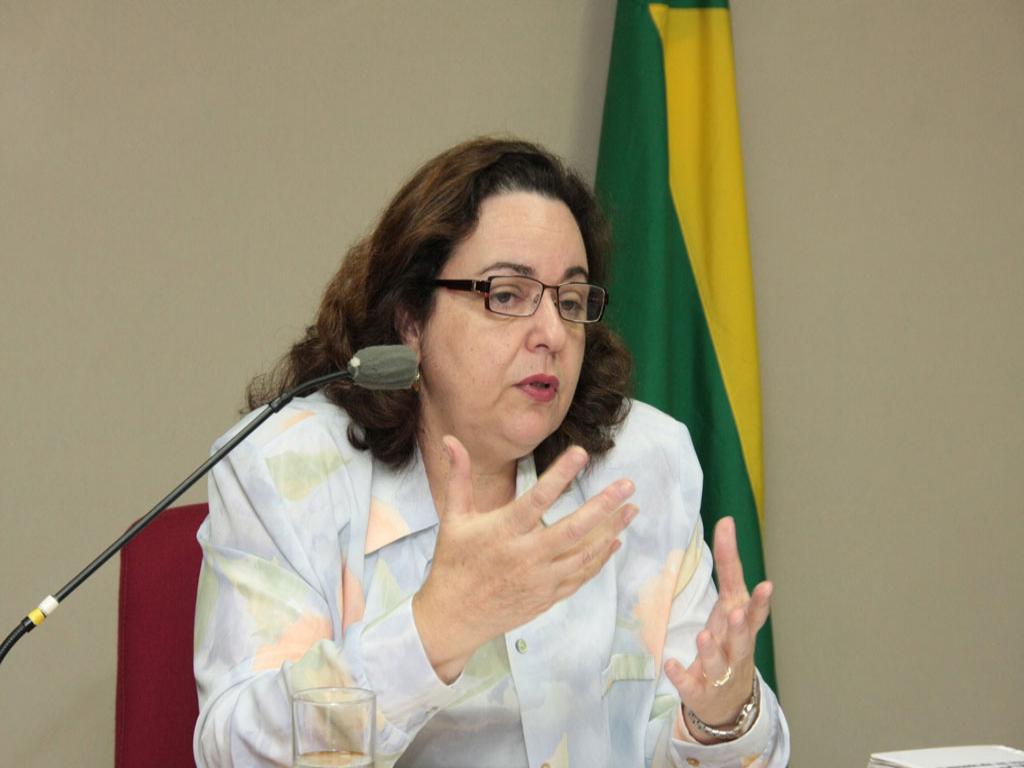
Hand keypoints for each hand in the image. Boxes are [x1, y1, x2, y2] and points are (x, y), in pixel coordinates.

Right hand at [413, 435, 637, 681]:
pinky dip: (600, 559)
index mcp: (502, 532)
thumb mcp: (453, 518)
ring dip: (611, 531)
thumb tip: (452, 440)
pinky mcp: (547, 596)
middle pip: (572, 529)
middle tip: (628, 485)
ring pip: (584, 554)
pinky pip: (580, 576)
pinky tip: (614, 541)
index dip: (560, 475)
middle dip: (603, 506)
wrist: (453, 617)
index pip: (537, 499)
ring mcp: (540, 579)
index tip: (581, 453)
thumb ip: (459, 477)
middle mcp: (525, 556)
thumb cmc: (453, 562)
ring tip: (632, 509)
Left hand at [663, 516, 772, 741]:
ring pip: (718, 662)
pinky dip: (681, 676)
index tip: (767, 584)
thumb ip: (729, 567)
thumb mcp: (729, 605)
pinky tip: (671, 665)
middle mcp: (736, 649)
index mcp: (741, 626)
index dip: (760, 600)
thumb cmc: (729, 643)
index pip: (752, 609)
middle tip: (738, 611)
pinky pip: (690, 684)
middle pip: (742, 639)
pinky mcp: (701, 691)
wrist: (728, 702)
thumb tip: (726, 521)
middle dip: (741, 626)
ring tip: (703, 636)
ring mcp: (720, 673)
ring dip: (711, 649)